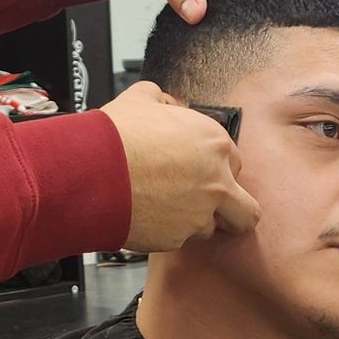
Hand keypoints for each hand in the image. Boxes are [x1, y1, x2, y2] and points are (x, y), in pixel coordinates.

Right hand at [102, 80, 258, 250]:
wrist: (91, 170)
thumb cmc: (115, 137)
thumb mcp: (142, 99)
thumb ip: (163, 102)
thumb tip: (164, 105)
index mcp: (214, 143)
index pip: (235, 163)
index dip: (217, 168)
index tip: (202, 170)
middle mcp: (215, 181)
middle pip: (246, 210)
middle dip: (232, 210)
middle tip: (211, 206)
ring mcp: (198, 214)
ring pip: (211, 229)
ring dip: (194, 221)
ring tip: (167, 209)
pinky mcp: (176, 238)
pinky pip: (179, 239)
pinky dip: (166, 230)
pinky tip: (148, 215)